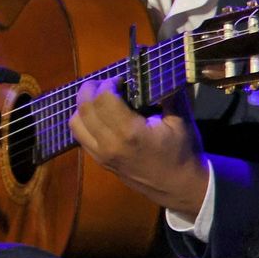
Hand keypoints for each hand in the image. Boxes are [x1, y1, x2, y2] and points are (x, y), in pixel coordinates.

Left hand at [69, 77, 209, 215]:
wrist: (180, 188)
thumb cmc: (183, 152)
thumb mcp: (181, 120)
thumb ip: (167, 93)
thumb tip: (157, 69)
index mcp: (130, 132)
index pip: (103, 98)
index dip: (109, 83)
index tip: (121, 79)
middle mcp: (109, 144)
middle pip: (84, 108)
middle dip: (91, 89)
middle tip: (106, 83)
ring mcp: (101, 155)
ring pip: (75, 123)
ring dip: (83, 106)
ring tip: (99, 99)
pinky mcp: (100, 162)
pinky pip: (80, 137)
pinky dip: (84, 122)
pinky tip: (100, 116)